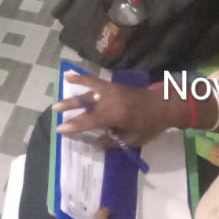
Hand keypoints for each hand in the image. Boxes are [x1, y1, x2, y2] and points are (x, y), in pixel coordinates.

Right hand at [53, 74, 178, 147]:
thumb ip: (112, 141)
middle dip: (70, 113)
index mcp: (116, 115)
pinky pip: (94, 81)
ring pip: (87, 94)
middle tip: (56, 117)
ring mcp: (111, 90)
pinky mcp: (112, 85)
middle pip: (86, 108)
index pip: (90, 121)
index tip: (61, 130)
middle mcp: (110, 100)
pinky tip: (69, 75)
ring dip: (71, 99)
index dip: (75, 126)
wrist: (163, 105)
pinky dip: (81, 78)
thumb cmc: (149, 125)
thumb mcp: (132, 139)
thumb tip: (93, 143)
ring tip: (57, 104)